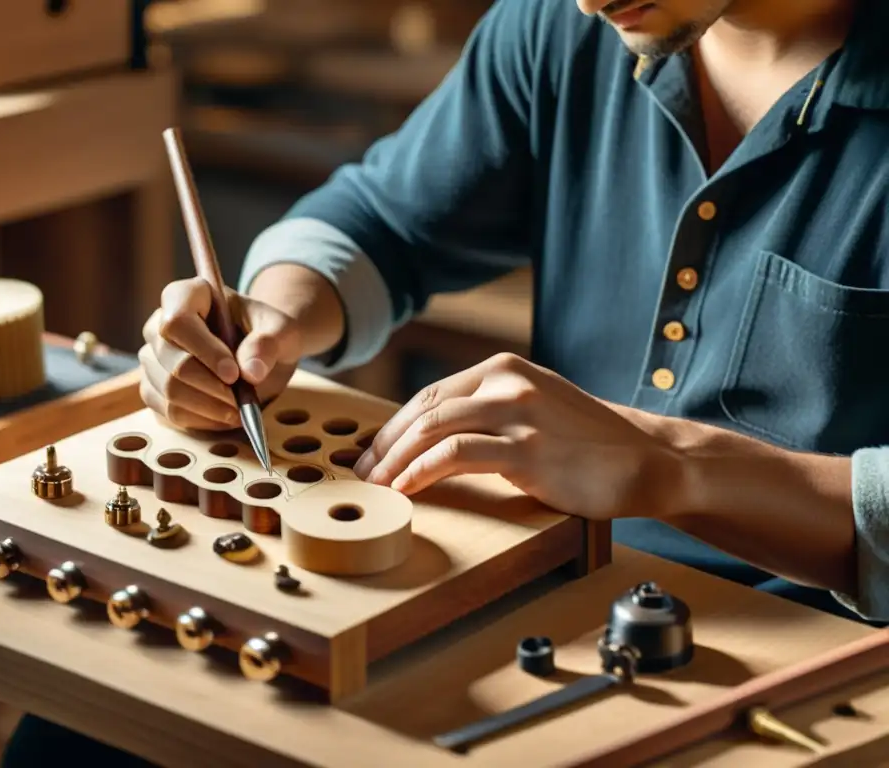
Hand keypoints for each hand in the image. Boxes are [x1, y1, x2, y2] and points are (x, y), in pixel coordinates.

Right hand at [139, 277, 302, 430]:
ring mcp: (153, 359)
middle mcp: (159, 325)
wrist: (261, 352)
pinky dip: (199, 420)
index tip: (234, 374)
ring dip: (207, 407)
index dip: (204, 350)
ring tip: (238, 408)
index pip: (177, 321)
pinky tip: (224, 415)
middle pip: (170, 361)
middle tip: (242, 398)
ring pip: (167, 390)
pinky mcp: (155, 389)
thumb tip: (251, 371)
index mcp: (187, 296)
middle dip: (210, 386)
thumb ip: (268, 344)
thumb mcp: (281, 330)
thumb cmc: (268, 332)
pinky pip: (167, 412)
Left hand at [353, 353, 677, 519]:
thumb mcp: (532, 410)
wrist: (648, 460)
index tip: (372, 454)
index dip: (393, 427)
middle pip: (423, 409)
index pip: (429, 396)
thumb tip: (431, 439)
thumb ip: (487, 413)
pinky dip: (421, 471)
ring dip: (393, 460)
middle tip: (361, 475)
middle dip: (384, 445)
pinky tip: (404, 489)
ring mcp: (516, 412)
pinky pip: (455, 455)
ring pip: (432, 428)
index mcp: (501, 369)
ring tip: (374, 487)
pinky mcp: (527, 448)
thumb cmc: (587, 444)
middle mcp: (505, 382)